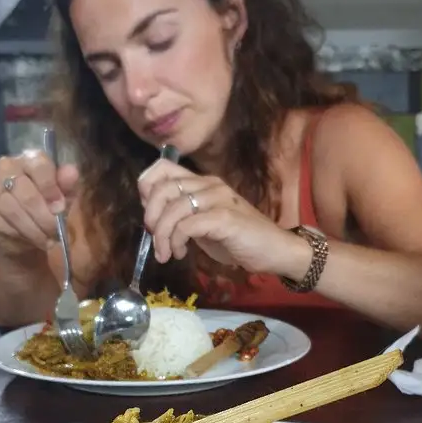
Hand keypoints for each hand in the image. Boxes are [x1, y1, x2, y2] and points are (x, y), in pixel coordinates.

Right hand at [0, 151, 79, 257]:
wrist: (23, 233)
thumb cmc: (46, 209)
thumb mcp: (64, 198)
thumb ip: (68, 185)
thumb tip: (71, 173)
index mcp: (29, 159)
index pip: (39, 165)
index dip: (51, 188)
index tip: (60, 209)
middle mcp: (5, 167)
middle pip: (25, 191)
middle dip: (43, 216)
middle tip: (55, 232)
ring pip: (11, 210)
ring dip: (31, 229)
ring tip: (45, 240)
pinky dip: (17, 236)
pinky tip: (27, 241)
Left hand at [138, 158, 297, 275]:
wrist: (274, 251)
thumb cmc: (239, 240)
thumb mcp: (203, 224)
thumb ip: (182, 216)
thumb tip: (153, 219)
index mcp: (202, 182)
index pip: (162, 168)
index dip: (147, 189)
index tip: (151, 216)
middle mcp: (209, 184)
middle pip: (162, 187)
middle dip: (151, 217)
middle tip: (155, 239)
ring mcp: (218, 199)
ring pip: (173, 208)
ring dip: (162, 235)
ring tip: (167, 253)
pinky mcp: (224, 218)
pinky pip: (187, 225)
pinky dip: (176, 242)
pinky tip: (180, 254)